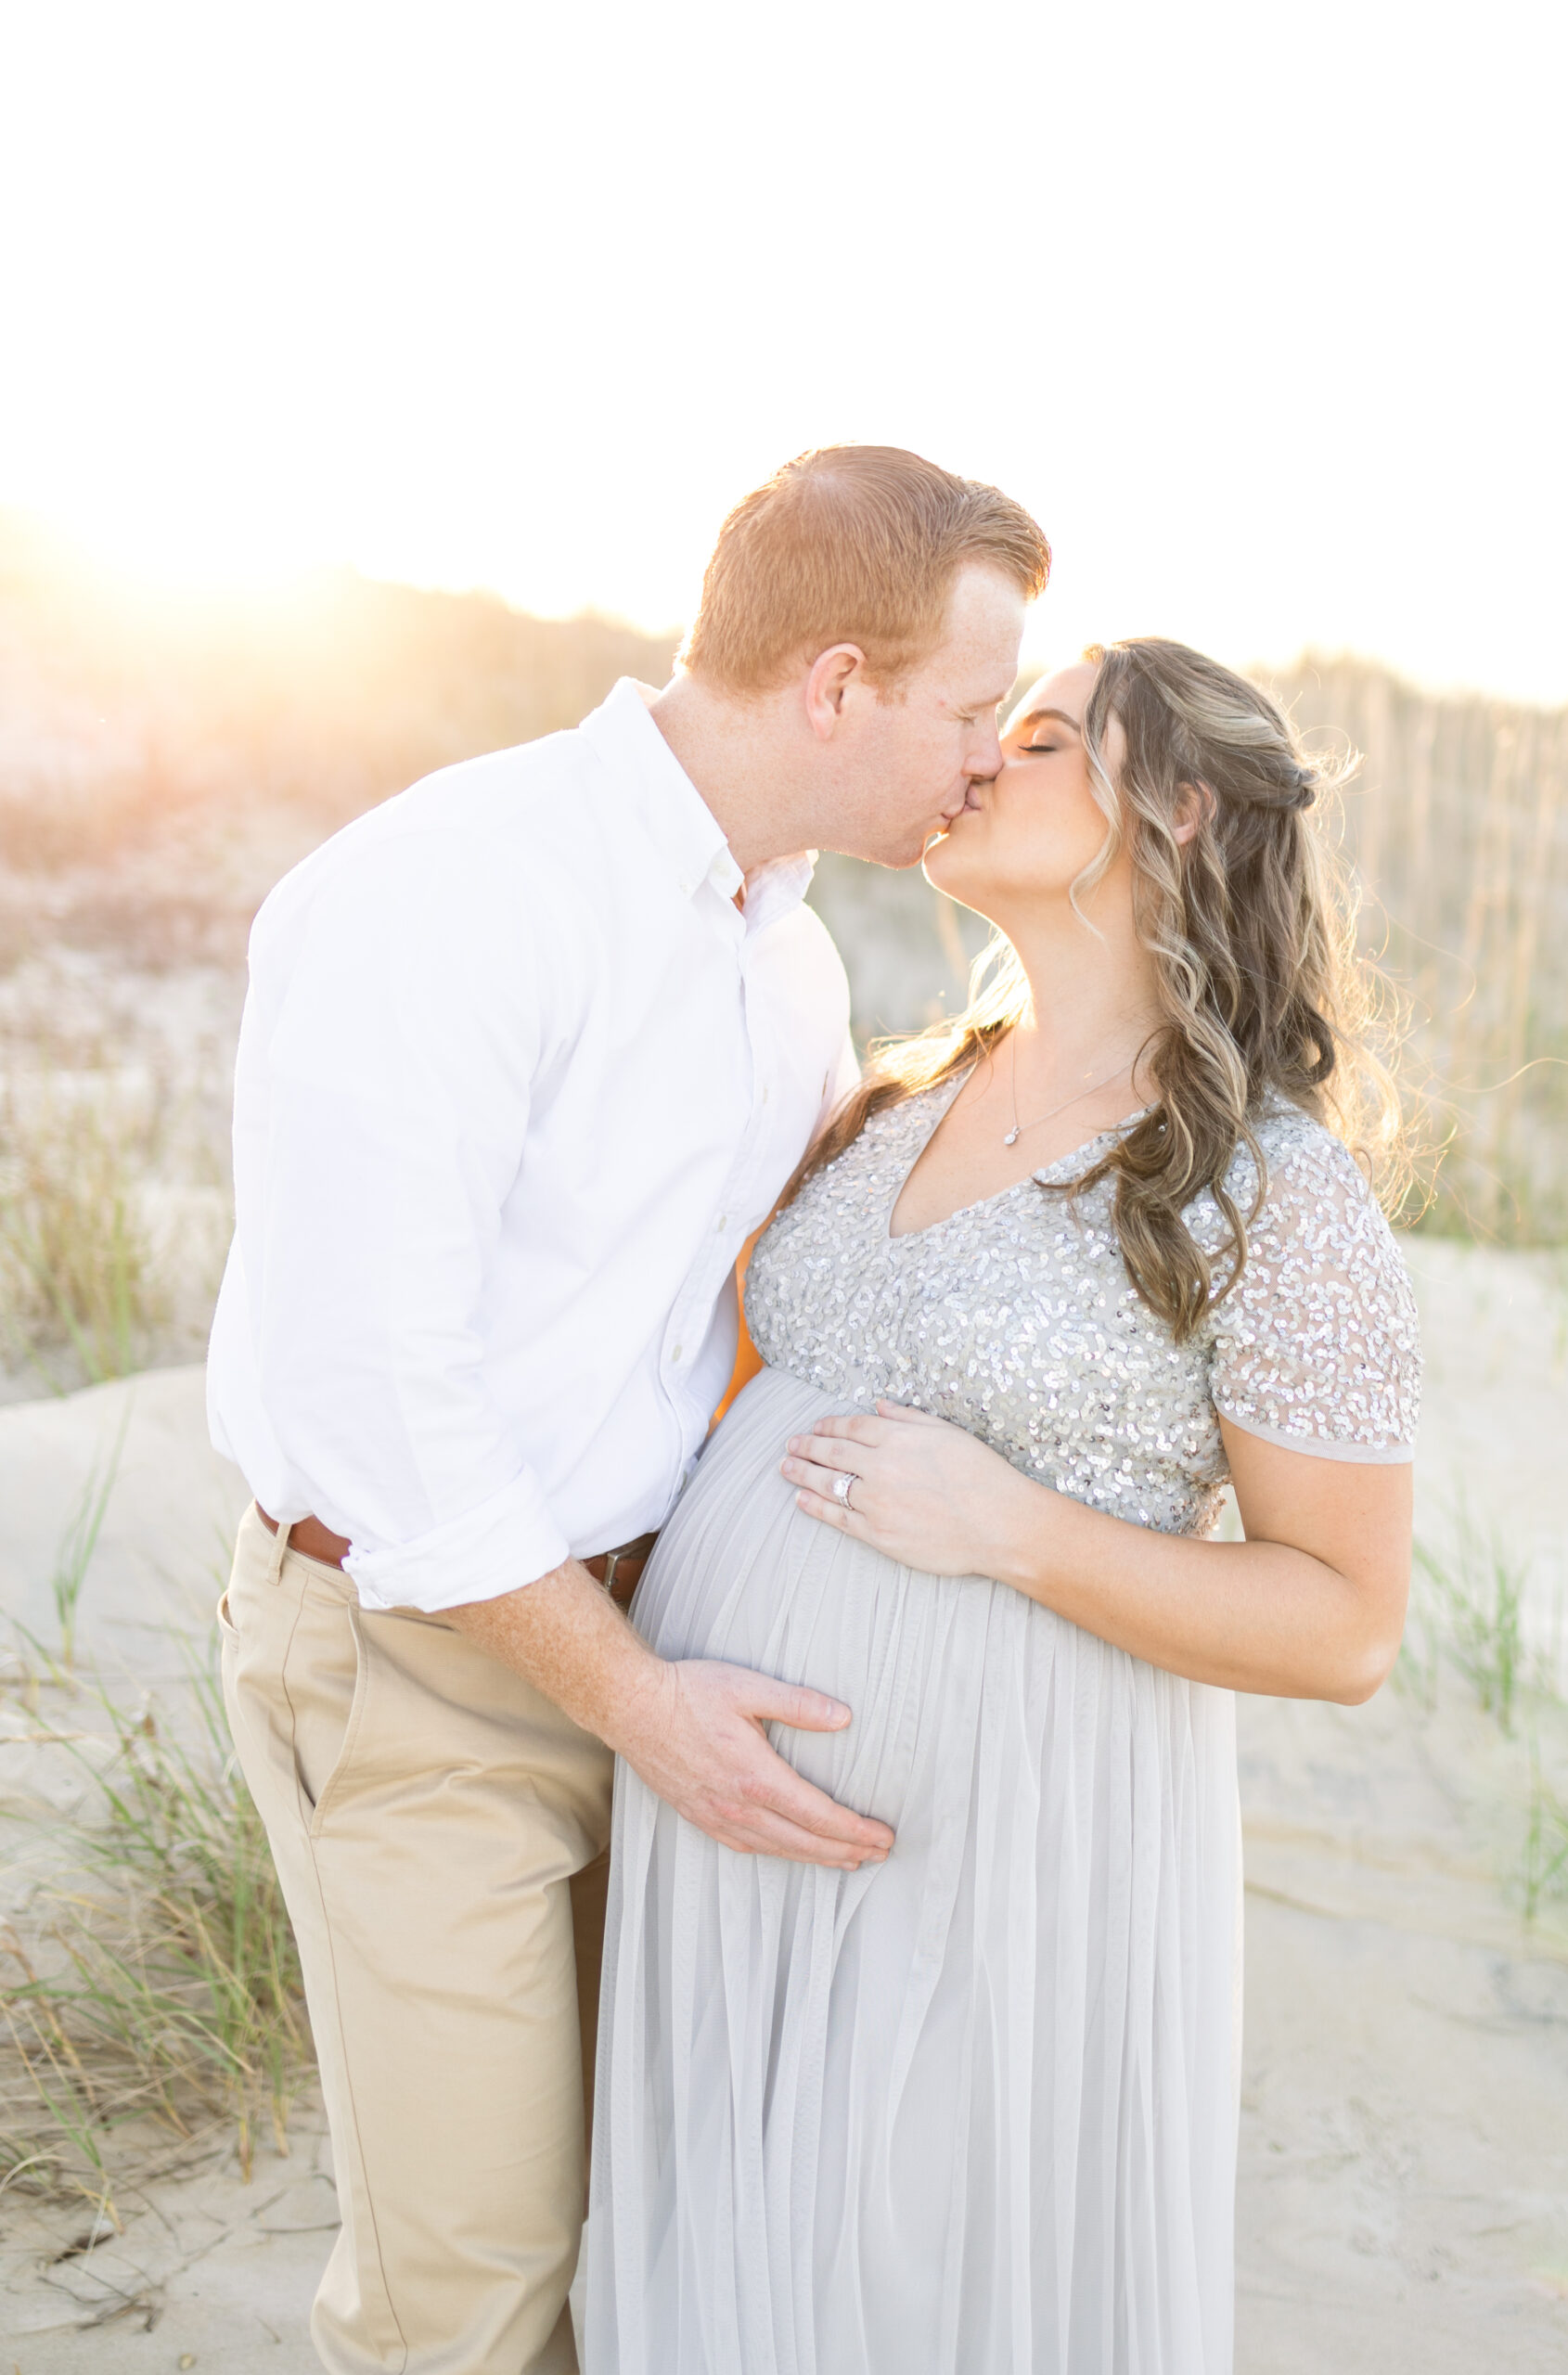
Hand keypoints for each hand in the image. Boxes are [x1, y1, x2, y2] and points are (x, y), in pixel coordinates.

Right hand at [608, 1655, 894, 1869]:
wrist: (629, 1706)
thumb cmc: (688, 1692)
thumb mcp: (748, 1687)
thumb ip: (799, 1704)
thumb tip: (844, 1717)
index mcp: (756, 1776)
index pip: (818, 1815)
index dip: (855, 1830)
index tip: (883, 1836)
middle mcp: (738, 1805)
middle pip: (803, 1841)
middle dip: (845, 1850)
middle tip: (878, 1854)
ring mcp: (715, 1814)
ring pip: (776, 1849)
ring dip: (815, 1857)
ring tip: (845, 1860)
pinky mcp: (697, 1815)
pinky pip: (744, 1846)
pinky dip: (774, 1854)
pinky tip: (786, 1850)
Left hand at [782, 1400, 1035, 1578]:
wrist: (999, 1525)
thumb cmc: (981, 1475)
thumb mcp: (947, 1433)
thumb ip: (908, 1418)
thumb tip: (879, 1406)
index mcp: (897, 1438)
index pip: (851, 1427)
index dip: (828, 1426)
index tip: (815, 1427)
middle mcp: (881, 1467)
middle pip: (832, 1453)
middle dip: (806, 1447)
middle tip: (790, 1445)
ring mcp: (876, 1502)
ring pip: (829, 1484)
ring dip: (802, 1473)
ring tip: (786, 1468)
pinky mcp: (878, 1534)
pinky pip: (838, 1518)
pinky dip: (815, 1506)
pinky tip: (801, 1499)